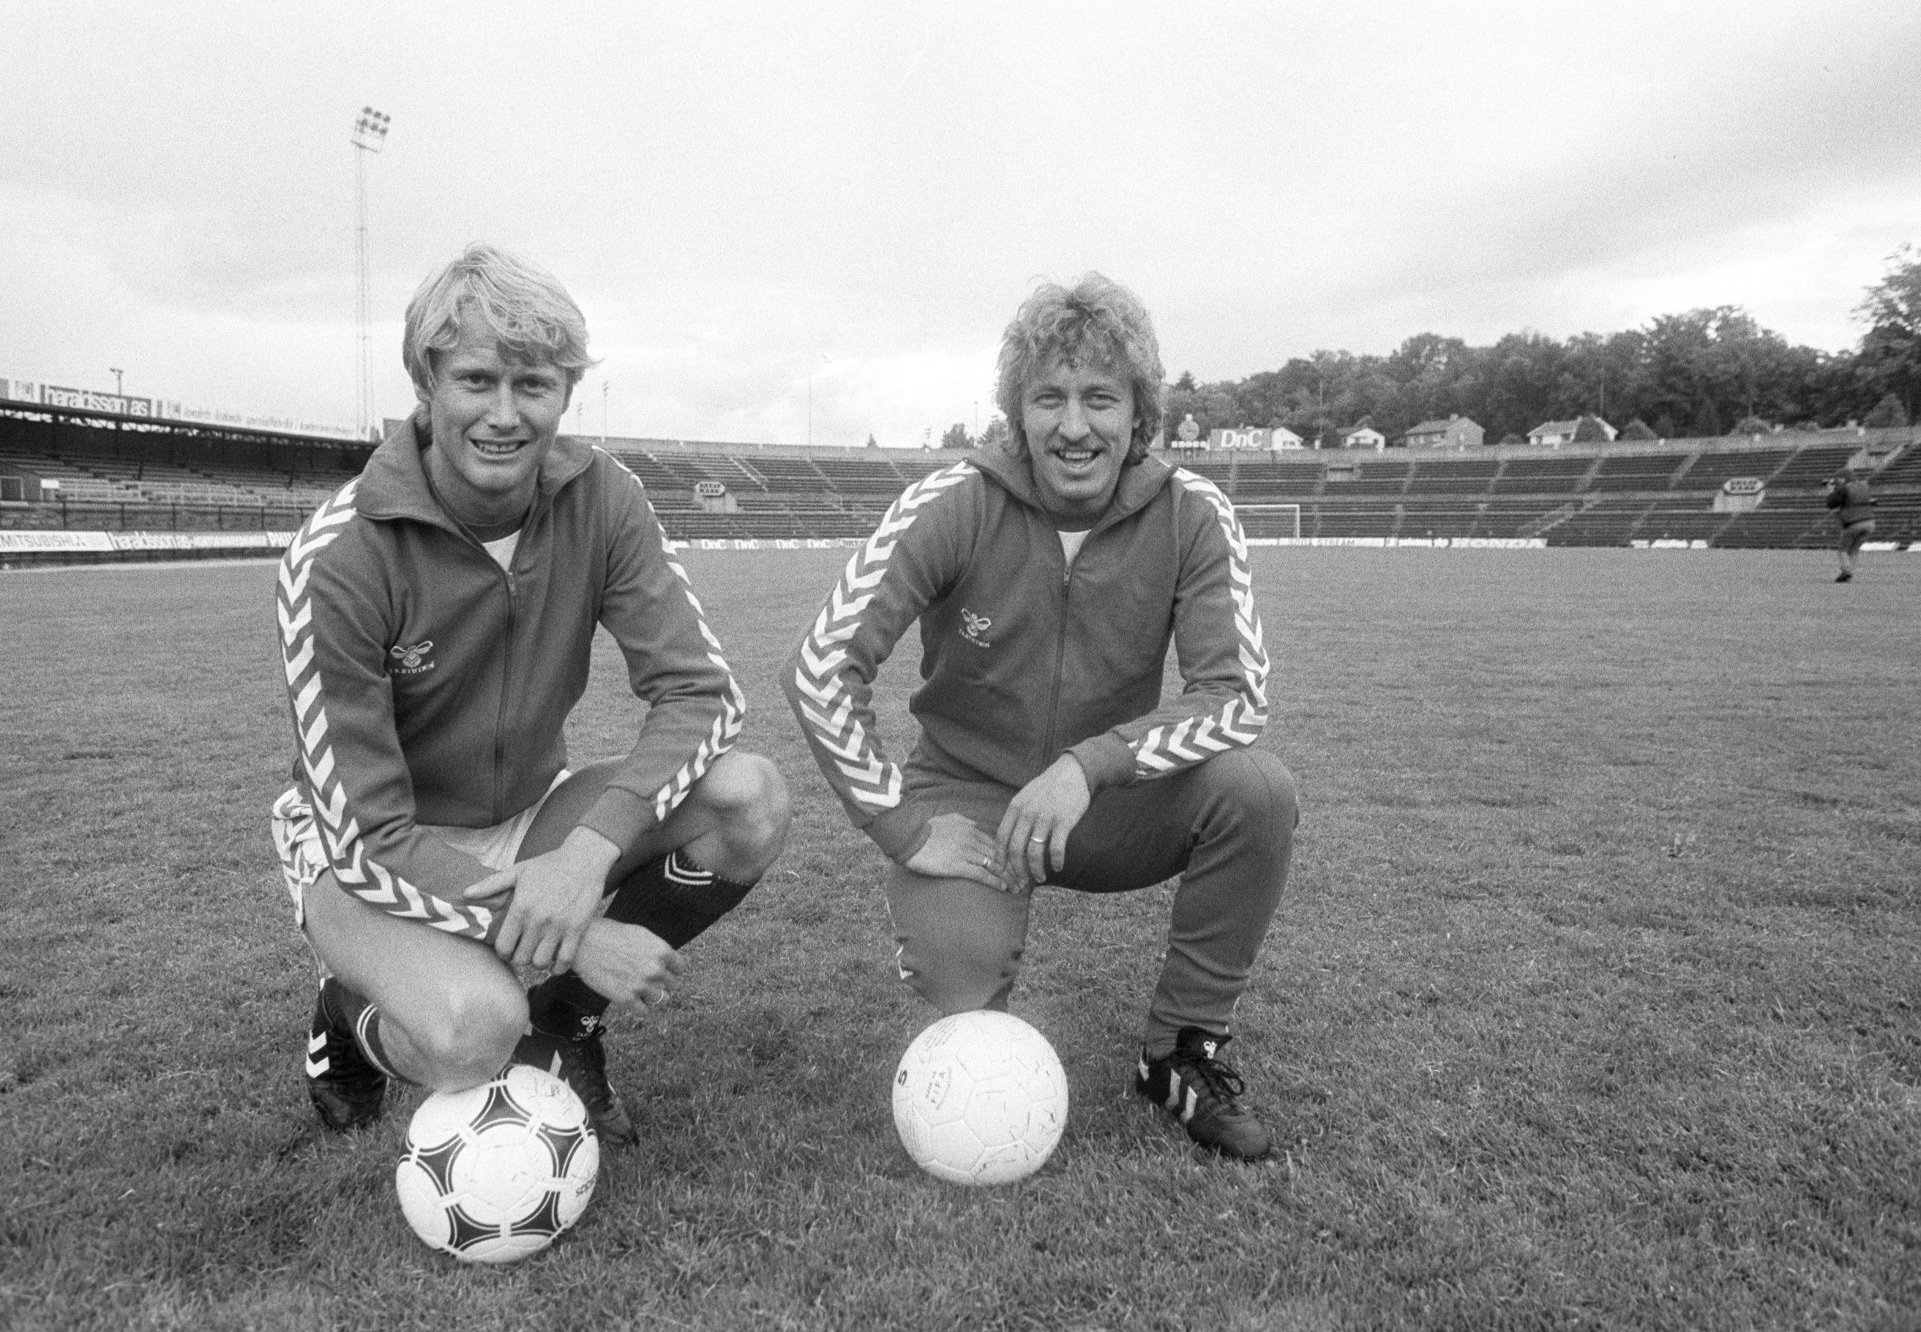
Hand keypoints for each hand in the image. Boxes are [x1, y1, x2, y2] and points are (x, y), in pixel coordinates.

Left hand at [463, 827, 619, 971]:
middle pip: (521, 958)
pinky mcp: (577, 929)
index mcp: (521, 907)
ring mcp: (559, 926)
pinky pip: (565, 960)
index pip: (503, 946)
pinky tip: (557, 962)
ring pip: (541, 962)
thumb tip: (466, 893)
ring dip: (539, 962)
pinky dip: (559, 967)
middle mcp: (538, 920)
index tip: (508, 950)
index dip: (503, 952)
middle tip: (524, 952)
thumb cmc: (549, 865)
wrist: (584, 859)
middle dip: (520, 958)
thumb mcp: (519, 872)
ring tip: (540, 955)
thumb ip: (491, 885)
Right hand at [569, 918, 685, 1009]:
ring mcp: (641, 985)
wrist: (582, 943)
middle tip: (644, 977)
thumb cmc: (609, 934)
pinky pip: (644, 1011)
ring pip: (661, 999)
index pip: (680, 968)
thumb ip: (656, 950)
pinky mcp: (626, 999)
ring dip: (652, 995)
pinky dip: (639, 1006)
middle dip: (660, 982)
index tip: (661, 970)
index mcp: (662, 951)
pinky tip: (630, 997)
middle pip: (671, 985)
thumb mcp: (640, 934)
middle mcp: (655, 969)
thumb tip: (667, 962)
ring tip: (638, 987)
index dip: (670, 969)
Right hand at [902, 811, 1018, 892]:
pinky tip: (1004, 888)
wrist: (908, 837)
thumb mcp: (946, 819)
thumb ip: (962, 822)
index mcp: (970, 827)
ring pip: (995, 865)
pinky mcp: (958, 865)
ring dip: (1009, 877)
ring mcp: (966, 852)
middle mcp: (972, 838)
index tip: (1018, 863)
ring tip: (1019, 887)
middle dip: (1015, 867)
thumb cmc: (923, 830)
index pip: (996, 842)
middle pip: (1000, 854)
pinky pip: (982, 874)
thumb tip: (972, 825)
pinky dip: (995, 882)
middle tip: (1026, 878)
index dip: (1009, 854)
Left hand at [996, 755, 1089, 889]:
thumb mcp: (1025, 797)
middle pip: (1015, 849)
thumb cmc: (1048, 788)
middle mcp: (1027, 813)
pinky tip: (1057, 867)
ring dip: (1035, 870)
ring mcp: (1045, 817)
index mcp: (1015, 807)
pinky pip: (1056, 848)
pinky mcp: (1063, 821)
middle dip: (1017, 870)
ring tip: (1040, 878)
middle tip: (1021, 883)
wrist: (1073, 772)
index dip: (1000, 857)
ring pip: (1034, 852)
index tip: (1001, 871)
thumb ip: (1016, 816)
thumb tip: (1007, 841)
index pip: (1001, 837)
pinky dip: (1055, 861)